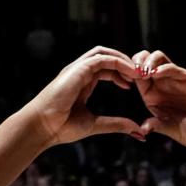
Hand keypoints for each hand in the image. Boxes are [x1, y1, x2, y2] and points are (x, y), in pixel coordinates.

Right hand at [22, 47, 143, 146]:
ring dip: (124, 61)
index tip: (134, 85)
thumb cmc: (62, 126)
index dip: (122, 74)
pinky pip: (102, 59)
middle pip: (107, 57)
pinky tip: (131, 74)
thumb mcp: (96, 125)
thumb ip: (117, 125)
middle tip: (141, 75)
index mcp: (82, 82)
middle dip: (125, 63)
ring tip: (139, 73)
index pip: (106, 69)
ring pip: (105, 54)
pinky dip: (118, 63)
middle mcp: (79, 72)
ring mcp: (77, 69)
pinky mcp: (77, 70)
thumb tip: (138, 131)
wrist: (43, 127)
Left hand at [131, 50, 185, 151]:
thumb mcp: (171, 130)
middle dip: (137, 61)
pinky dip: (164, 67)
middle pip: (144, 62)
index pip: (137, 77)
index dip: (130, 72)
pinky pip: (174, 68)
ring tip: (146, 72)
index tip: (126, 76)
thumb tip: (143, 129)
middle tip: (136, 70)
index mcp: (153, 97)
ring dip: (149, 61)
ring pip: (158, 59)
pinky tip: (156, 73)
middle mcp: (163, 86)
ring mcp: (176, 81)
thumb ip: (158, 126)